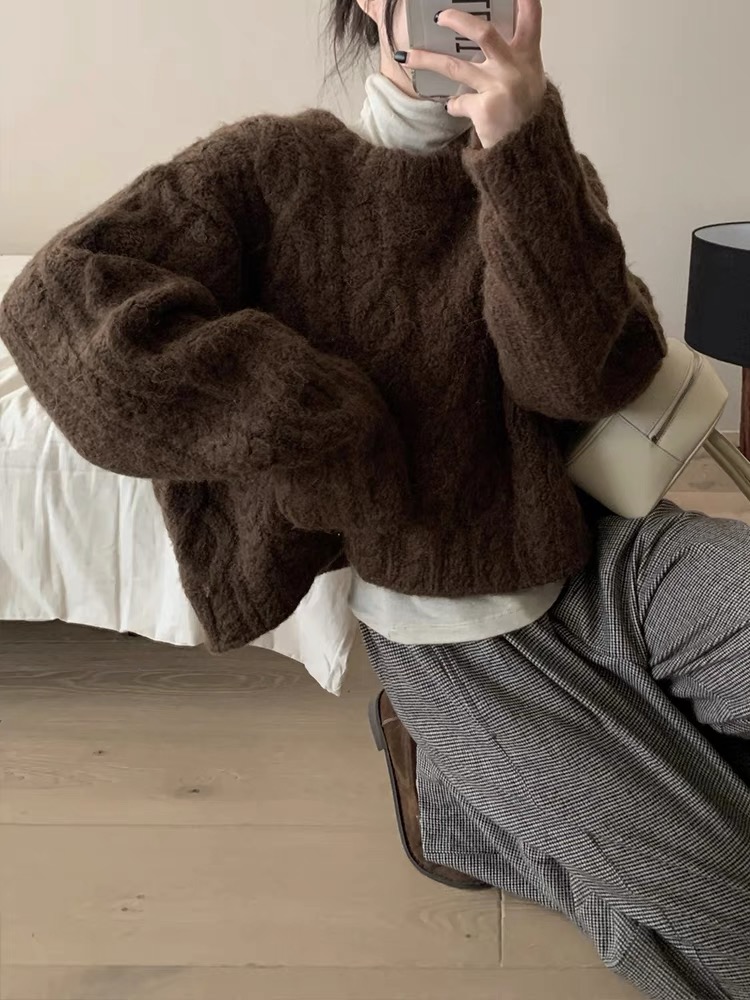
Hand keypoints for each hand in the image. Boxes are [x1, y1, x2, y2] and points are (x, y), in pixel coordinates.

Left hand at [397, 0, 545, 148]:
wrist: (525, 152)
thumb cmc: (525, 115)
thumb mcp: (530, 81)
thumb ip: (513, 58)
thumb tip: (485, 35)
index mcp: (528, 56)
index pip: (530, 19)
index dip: (524, 0)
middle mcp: (515, 68)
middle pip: (484, 34)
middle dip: (459, 20)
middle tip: (439, 16)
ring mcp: (499, 88)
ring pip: (455, 67)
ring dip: (426, 60)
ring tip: (405, 56)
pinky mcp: (485, 110)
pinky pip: (458, 102)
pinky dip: (453, 105)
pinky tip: (453, 108)